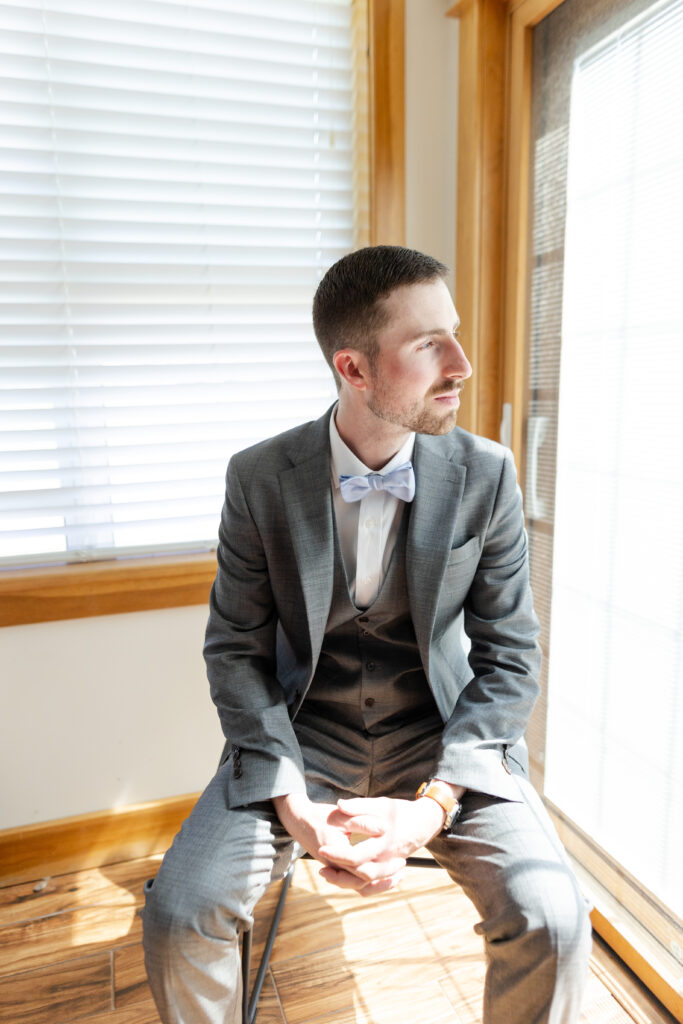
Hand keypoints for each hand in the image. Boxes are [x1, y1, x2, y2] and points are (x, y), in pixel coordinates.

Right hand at [273, 793, 402, 894]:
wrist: (299, 820)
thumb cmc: (321, 816)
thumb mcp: (341, 815)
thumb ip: (362, 822)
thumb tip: (383, 828)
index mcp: (337, 855)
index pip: (363, 869)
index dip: (384, 867)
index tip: (401, 858)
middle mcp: (335, 867)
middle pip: (363, 882)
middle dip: (385, 877)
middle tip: (403, 865)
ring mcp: (335, 870)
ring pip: (359, 887)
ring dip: (379, 883)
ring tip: (398, 875)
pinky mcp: (337, 870)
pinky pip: (355, 883)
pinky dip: (370, 882)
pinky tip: (384, 875)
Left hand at [317, 795, 444, 889]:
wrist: (423, 822)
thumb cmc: (400, 812)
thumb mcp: (380, 805)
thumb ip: (359, 806)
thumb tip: (339, 805)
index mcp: (383, 843)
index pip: (356, 856)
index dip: (337, 854)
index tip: (321, 847)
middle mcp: (386, 859)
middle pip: (359, 876)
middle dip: (338, 874)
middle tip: (321, 867)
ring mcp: (387, 867)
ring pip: (365, 884)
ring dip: (345, 882)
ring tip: (326, 873)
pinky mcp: (387, 870)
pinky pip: (372, 885)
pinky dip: (357, 884)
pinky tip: (342, 877)